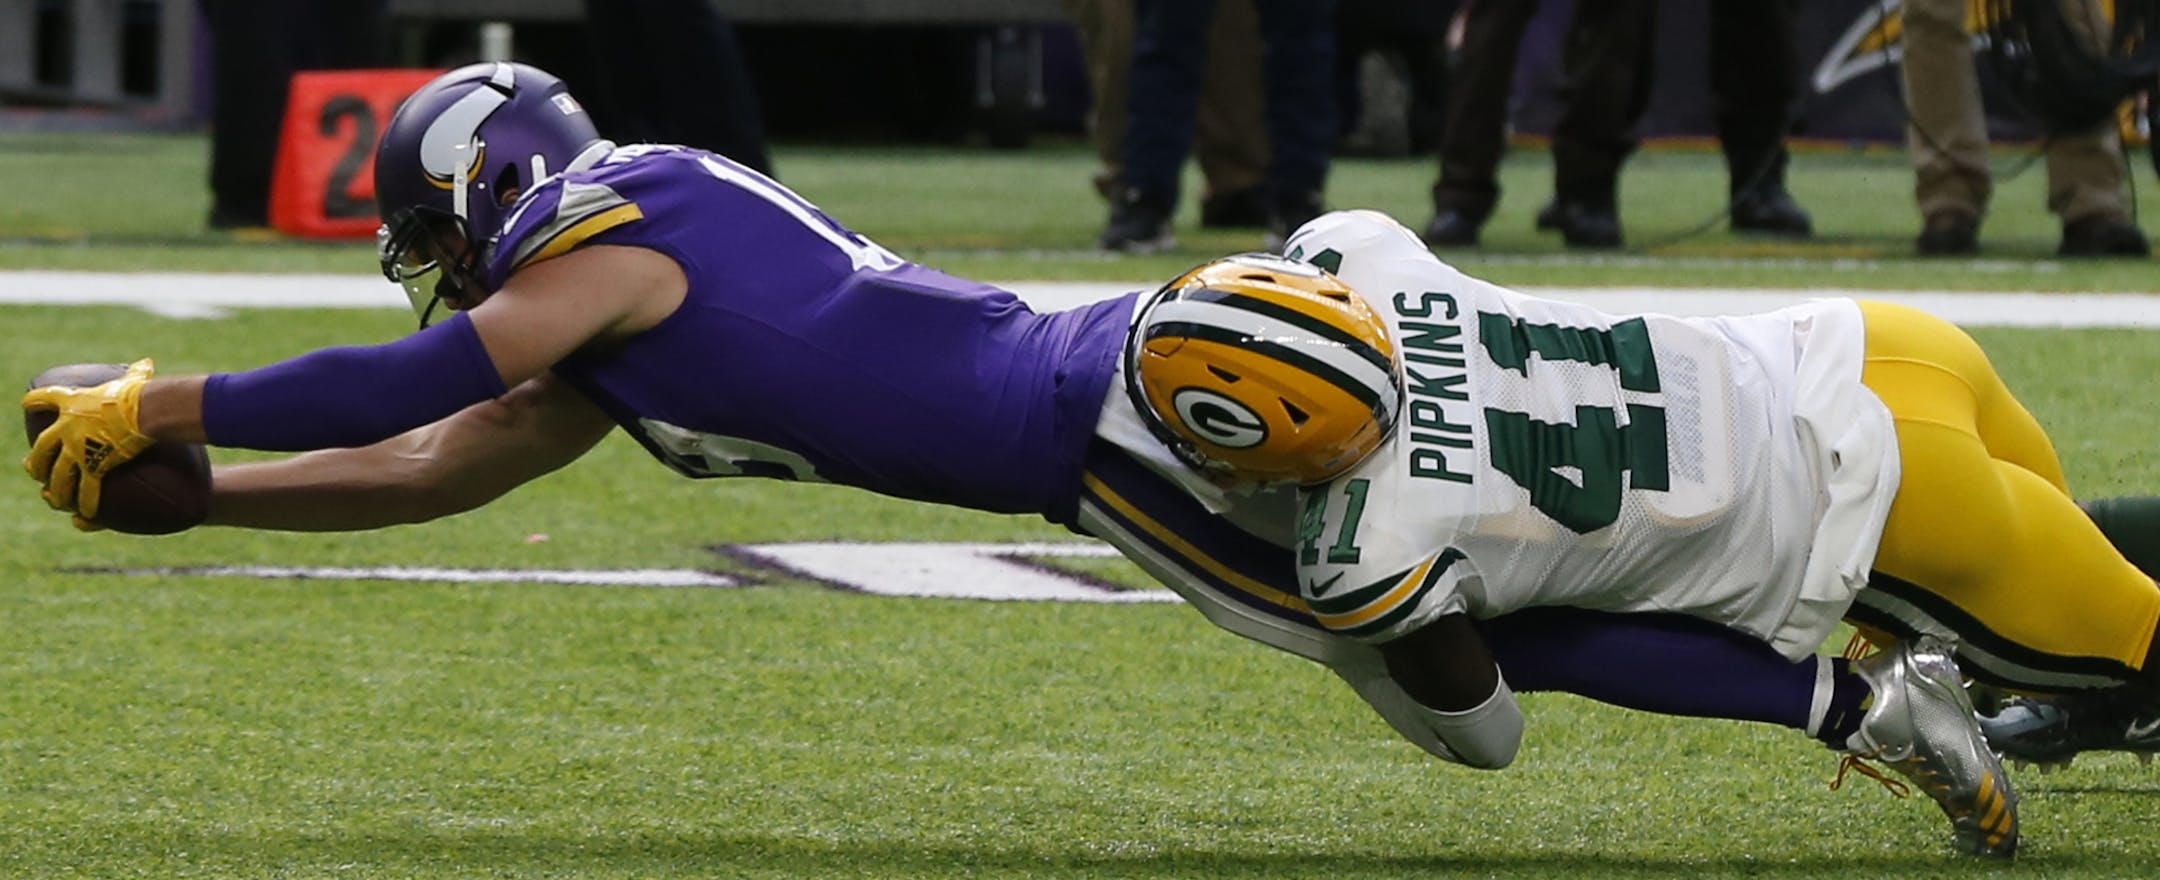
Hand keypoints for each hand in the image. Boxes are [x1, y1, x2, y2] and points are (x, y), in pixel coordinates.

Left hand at [22, 358, 157, 518]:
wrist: (143, 411)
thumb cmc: (139, 393)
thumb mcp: (134, 380)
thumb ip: (137, 374)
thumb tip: (148, 363)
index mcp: (73, 404)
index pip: (45, 399)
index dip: (34, 401)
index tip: (25, 403)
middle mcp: (67, 429)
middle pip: (42, 447)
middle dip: (36, 461)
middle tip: (32, 470)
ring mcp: (77, 450)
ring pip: (58, 476)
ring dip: (56, 490)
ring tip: (56, 501)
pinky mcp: (93, 467)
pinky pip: (87, 490)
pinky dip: (87, 504)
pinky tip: (84, 515)